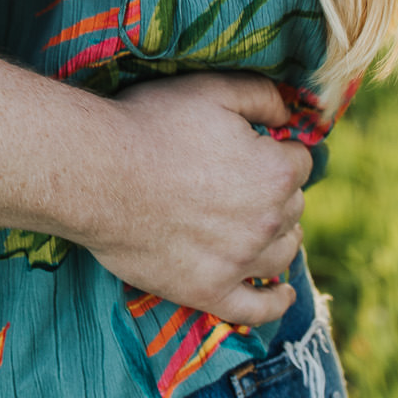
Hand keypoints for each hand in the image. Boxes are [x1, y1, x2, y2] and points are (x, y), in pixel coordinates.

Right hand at [64, 72, 310, 330]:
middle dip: (277, 192)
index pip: (300, 162)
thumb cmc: (151, 126)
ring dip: (280, 238)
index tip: (256, 148)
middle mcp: (268, 222)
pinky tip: (282, 294)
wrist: (98, 174)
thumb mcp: (209, 89)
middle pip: (293, 208)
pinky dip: (275, 302)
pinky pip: (257, 308)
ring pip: (283, 253)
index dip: (277, 151)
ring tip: (264, 229)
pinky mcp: (209, 292)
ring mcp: (239, 262)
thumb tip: (290, 114)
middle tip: (243, 181)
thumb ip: (261, 94)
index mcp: (274, 172)